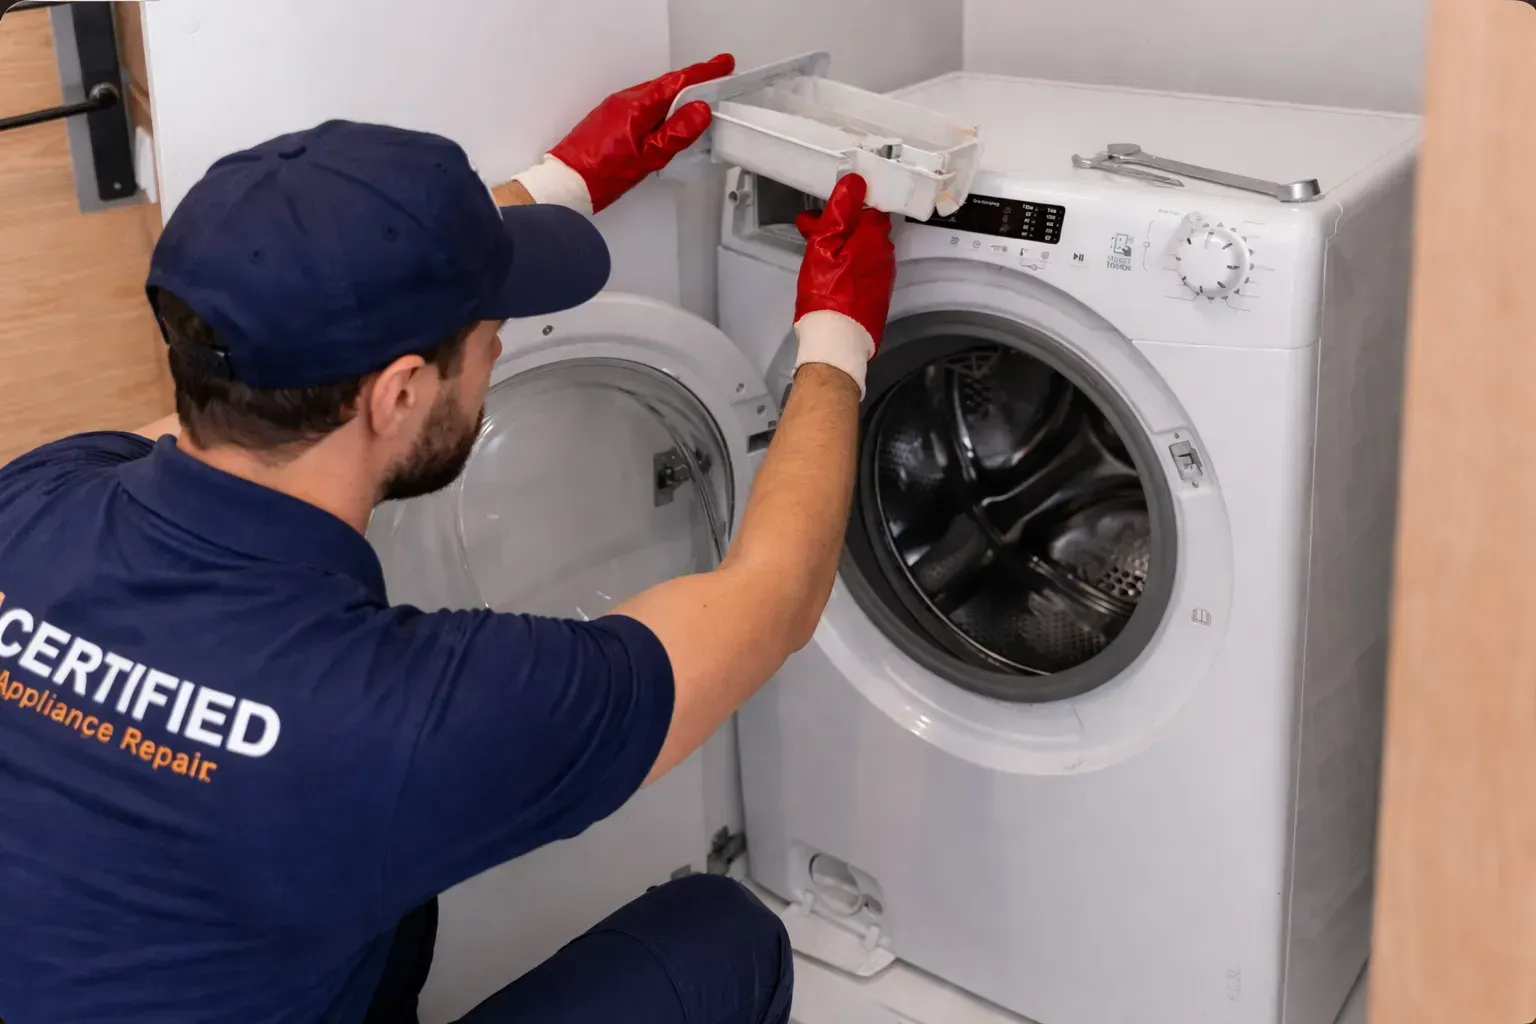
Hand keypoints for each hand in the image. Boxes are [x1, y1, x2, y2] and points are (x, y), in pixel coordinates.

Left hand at [513, 54, 734, 215]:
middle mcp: (626, 101)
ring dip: (678, 95)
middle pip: (667, 85)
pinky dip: (662, 107)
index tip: (723, 65)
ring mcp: (617, 109)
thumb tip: (700, 111)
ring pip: (655, 96)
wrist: (566, 182)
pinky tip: (668, 120)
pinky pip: (644, 105)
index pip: (677, 83)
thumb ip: (675, 133)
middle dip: (694, 81)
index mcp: (637, 106)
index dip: (703, 73)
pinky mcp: (611, 120)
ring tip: (699, 100)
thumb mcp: (647, 157)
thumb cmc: (600, 173)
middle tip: (717, 79)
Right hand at [791, 175, 894, 395]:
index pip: (868, 207)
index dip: (847, 206)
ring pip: (864, 251)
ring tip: (819, 255)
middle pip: (866, 230)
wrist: (836, 342)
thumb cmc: (827, 298)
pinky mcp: (878, 295)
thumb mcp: (823, 246)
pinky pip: (865, 271)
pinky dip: (849, 267)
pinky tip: (832, 275)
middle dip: (842, 227)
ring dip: (844, 248)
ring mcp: (883, 277)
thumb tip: (853, 184)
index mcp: (874, 239)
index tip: (828, 211)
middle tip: (815, 231)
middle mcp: (884, 256)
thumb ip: (839, 212)